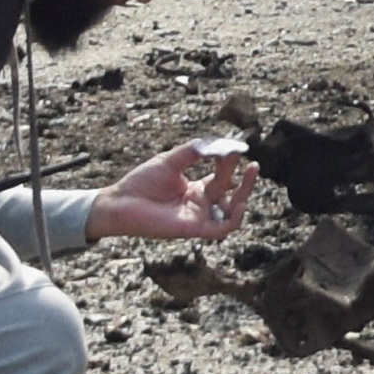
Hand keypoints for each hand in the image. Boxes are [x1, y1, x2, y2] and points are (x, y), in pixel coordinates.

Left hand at [88, 138, 260, 245]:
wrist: (120, 203)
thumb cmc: (140, 183)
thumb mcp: (170, 160)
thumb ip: (194, 152)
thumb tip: (221, 144)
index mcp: (194, 189)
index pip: (220, 175)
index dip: (229, 162)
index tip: (235, 147)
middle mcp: (199, 204)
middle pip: (230, 191)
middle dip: (243, 177)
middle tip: (254, 163)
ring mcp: (198, 216)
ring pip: (232, 210)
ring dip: (245, 194)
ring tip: (251, 174)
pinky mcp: (194, 228)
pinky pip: (222, 228)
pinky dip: (235, 218)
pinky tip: (241, 203)